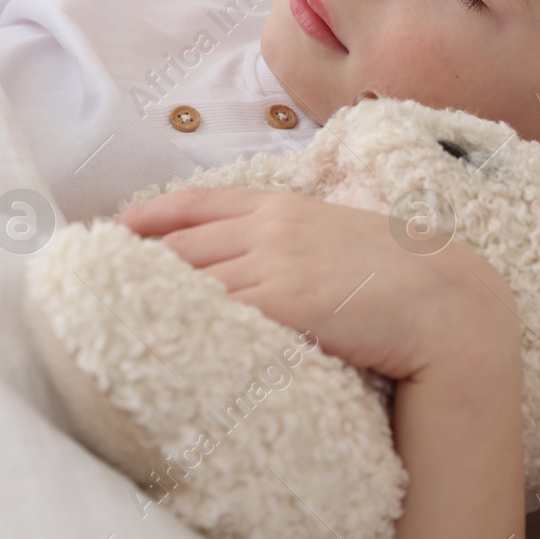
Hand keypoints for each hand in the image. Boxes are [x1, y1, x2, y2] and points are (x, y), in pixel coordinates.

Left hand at [115, 187, 519, 380]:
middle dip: (133, 261)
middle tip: (92, 281)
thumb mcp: (337, 236)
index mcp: (282, 205)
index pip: (195, 202)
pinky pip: (220, 311)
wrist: (447, 301)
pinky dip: (185, 321)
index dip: (146, 216)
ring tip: (110, 314)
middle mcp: (271, 227)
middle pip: (180, 242)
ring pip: (191, 275)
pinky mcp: (286, 301)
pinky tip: (158, 336)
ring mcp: (276, 263)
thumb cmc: (399, 274)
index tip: (110, 230)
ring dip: (148, 295)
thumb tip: (262, 255)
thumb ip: (295, 237)